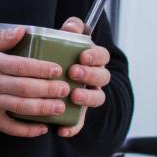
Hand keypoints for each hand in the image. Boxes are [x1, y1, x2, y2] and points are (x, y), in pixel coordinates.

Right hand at [0, 26, 70, 137]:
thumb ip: (1, 38)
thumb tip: (23, 30)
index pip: (20, 66)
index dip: (40, 68)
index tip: (57, 69)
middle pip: (24, 88)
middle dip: (46, 89)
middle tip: (64, 89)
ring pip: (19, 107)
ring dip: (41, 109)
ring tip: (59, 108)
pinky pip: (9, 127)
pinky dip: (26, 131)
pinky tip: (42, 129)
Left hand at [56, 16, 110, 137]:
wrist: (54, 80)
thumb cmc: (62, 55)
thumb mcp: (67, 40)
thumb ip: (72, 30)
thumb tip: (71, 26)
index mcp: (94, 59)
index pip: (102, 56)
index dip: (95, 57)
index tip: (82, 56)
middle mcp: (95, 78)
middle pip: (102, 77)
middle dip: (90, 74)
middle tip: (74, 72)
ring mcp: (89, 96)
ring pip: (97, 98)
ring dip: (87, 98)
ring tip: (74, 96)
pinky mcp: (80, 114)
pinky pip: (80, 123)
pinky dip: (73, 127)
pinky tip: (62, 130)